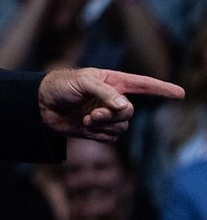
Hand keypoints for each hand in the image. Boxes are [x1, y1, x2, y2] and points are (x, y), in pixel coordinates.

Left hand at [38, 68, 183, 141]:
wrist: (38, 104)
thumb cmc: (59, 85)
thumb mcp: (82, 81)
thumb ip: (104, 92)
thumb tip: (124, 107)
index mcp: (112, 81)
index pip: (142, 85)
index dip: (161, 89)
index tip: (180, 93)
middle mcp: (112, 99)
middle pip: (129, 112)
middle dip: (115, 115)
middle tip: (94, 114)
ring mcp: (105, 115)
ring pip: (121, 127)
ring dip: (105, 125)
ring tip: (87, 119)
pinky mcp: (97, 130)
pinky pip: (110, 137)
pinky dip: (99, 134)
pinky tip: (84, 126)